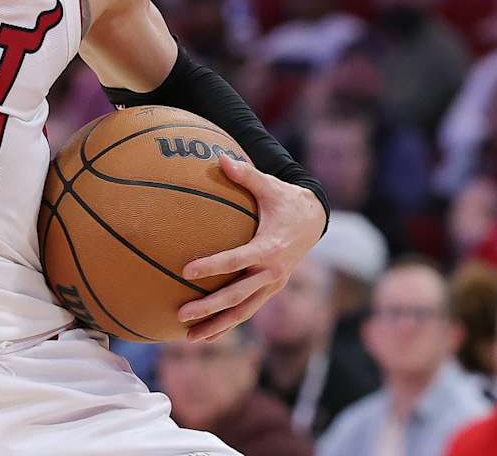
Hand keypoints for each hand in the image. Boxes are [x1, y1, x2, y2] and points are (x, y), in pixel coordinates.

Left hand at [177, 156, 326, 341]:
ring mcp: (272, 285)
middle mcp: (271, 272)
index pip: (236, 260)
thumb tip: (221, 157)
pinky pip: (247, 310)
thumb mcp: (270, 186)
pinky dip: (227, 323)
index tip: (186, 272)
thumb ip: (245, 174)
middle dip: (209, 307)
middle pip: (237, 295)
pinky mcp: (270, 290)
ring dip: (217, 326)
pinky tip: (205, 334)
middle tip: (181, 313)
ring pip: (243, 311)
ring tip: (188, 338)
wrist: (315, 221)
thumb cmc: (286, 200)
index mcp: (269, 248)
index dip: (213, 266)